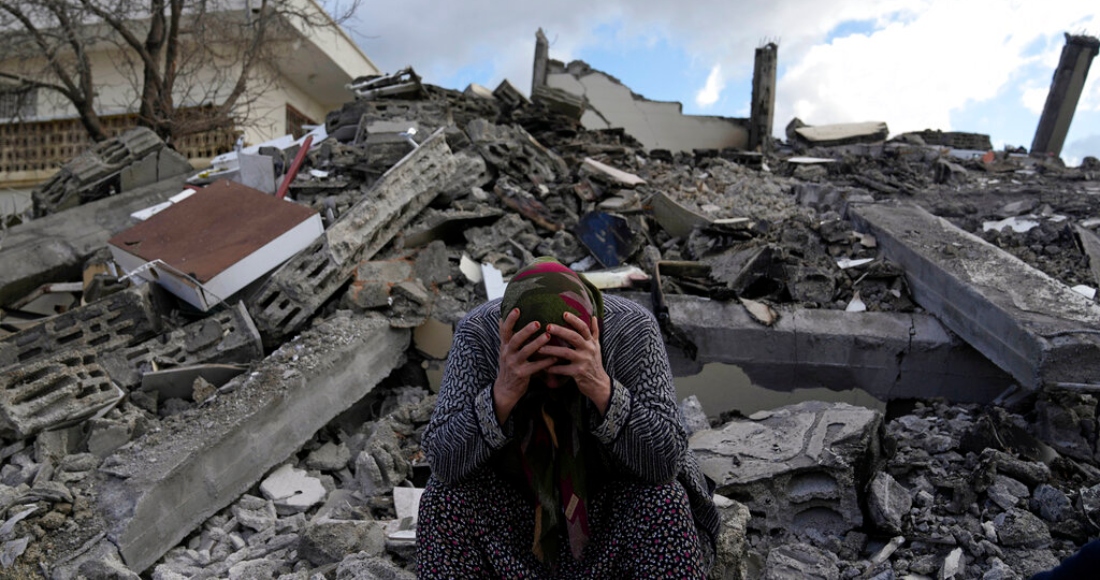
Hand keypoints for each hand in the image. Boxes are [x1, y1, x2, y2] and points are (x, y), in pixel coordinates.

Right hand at [493, 308, 554, 423]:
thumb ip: (506, 336)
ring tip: (548, 336)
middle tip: (538, 322)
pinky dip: (545, 362)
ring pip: (525, 352)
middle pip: (515, 339)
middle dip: (526, 331)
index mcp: (505, 346)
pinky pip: (535, 367)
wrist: (505, 389)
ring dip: (537, 344)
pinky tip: (555, 358)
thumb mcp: (505, 350)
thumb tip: (502, 317)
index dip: (510, 320)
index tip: (517, 308)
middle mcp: (507, 353)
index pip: (505, 330)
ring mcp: (514, 364)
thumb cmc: (510, 366)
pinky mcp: (521, 375)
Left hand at [541, 312, 611, 414]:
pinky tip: (544, 367)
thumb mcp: (597, 346)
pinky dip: (554, 368)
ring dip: (552, 350)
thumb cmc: (595, 363)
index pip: (583, 328)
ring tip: (539, 348)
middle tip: (547, 327)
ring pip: (566, 353)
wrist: (599, 384)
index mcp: (591, 342)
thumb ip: (594, 331)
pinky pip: (564, 369)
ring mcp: (584, 361)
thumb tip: (593, 316)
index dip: (575, 320)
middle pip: (574, 337)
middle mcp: (588, 350)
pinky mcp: (579, 373)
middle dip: (560, 331)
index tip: (564, 313)